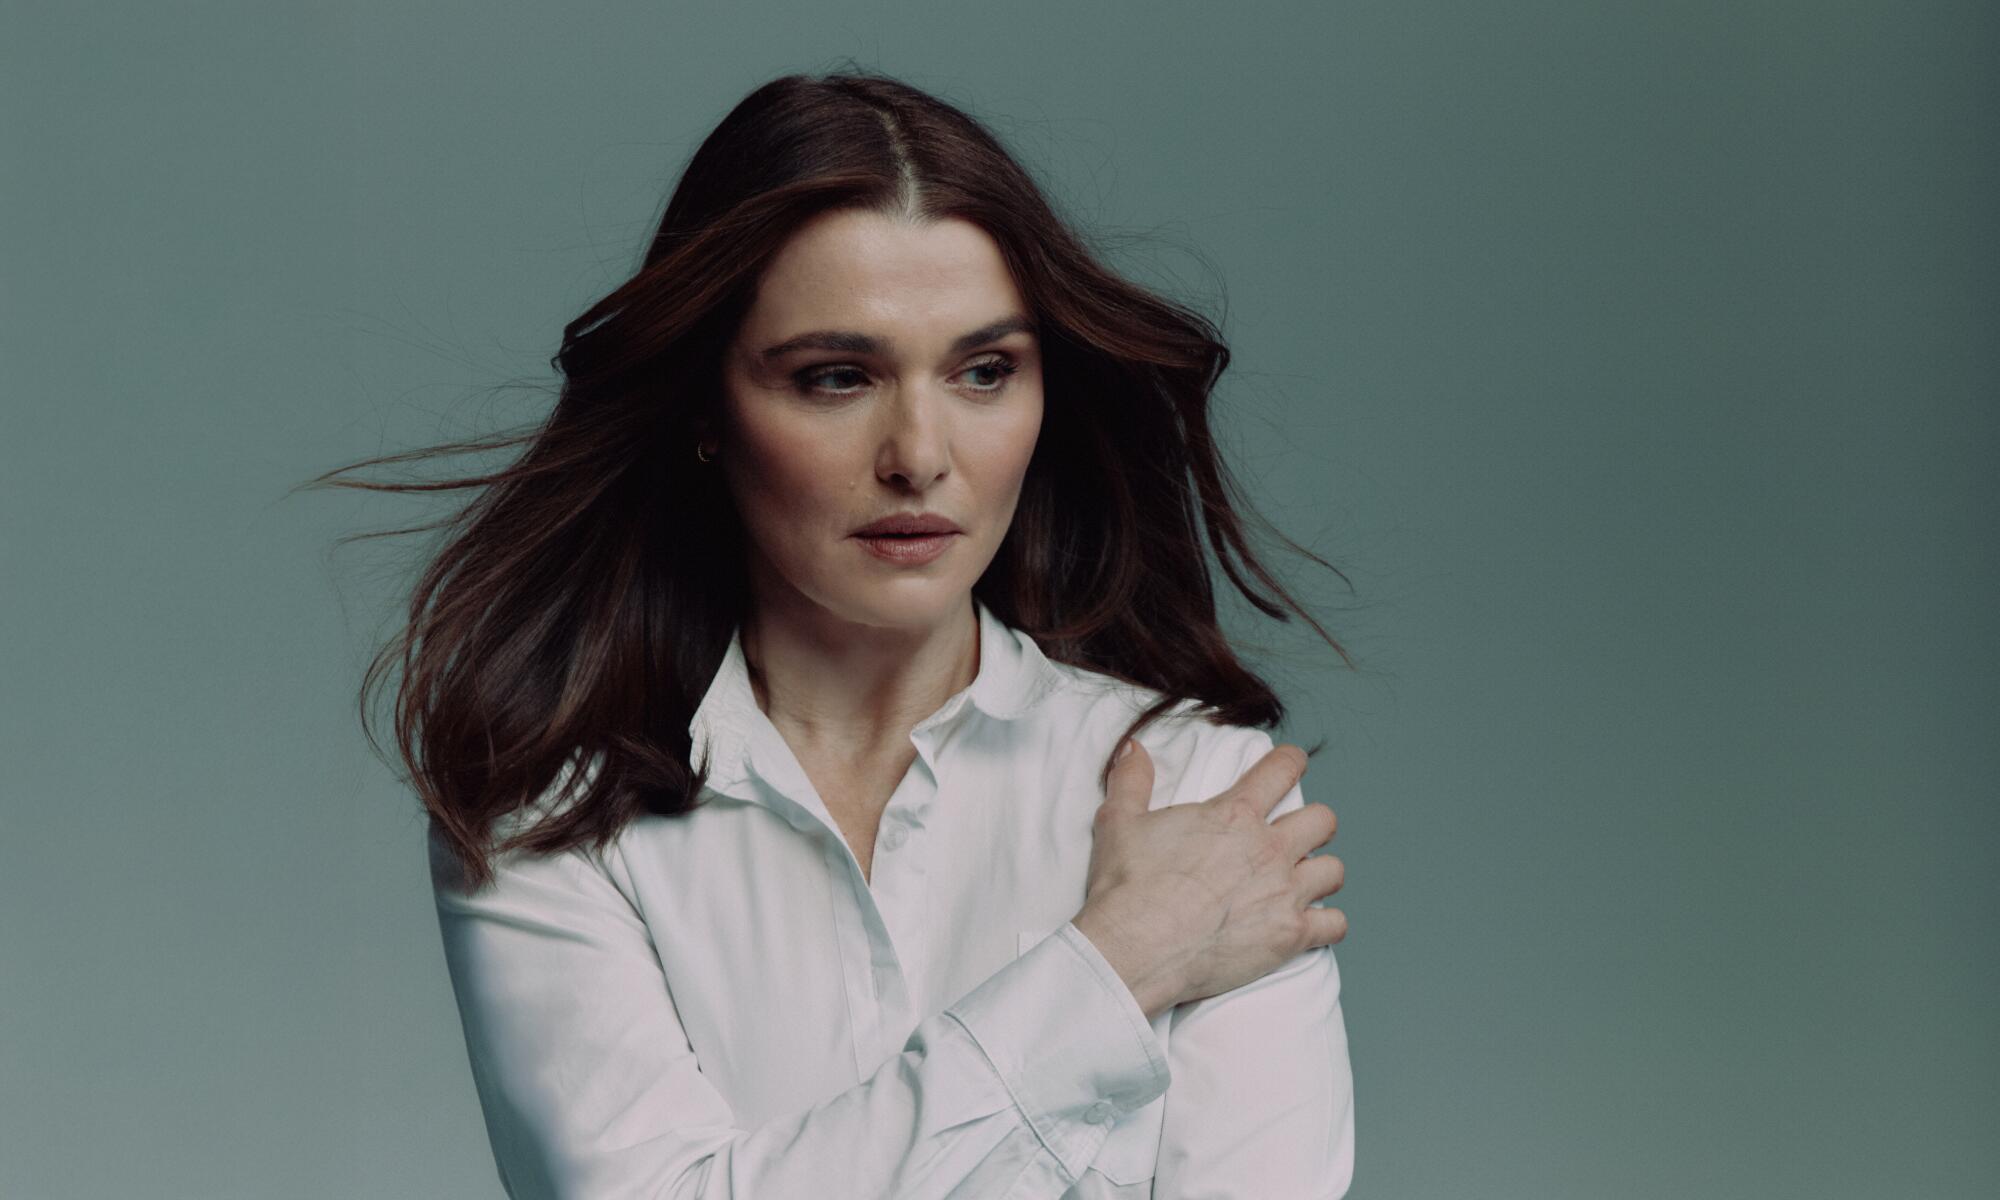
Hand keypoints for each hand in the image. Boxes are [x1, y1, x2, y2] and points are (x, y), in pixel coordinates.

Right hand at [1072, 738, 1346, 1019]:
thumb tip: (1133, 747)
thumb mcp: (1119, 821)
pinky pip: (1335, 925)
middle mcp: (1268, 849)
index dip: (1291, 762)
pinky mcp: (1289, 936)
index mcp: (1235, 815)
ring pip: (1334, 871)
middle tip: (1296, 835)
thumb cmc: (1128, 887)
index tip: (1291, 764)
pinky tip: (1310, 924)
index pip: (1282, 771)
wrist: (1135, 949)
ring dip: (1321, 874)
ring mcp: (1284, 893)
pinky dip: (1327, 924)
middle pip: (1322, 821)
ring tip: (1303, 881)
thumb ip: (1132, 779)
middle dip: (1314, 824)